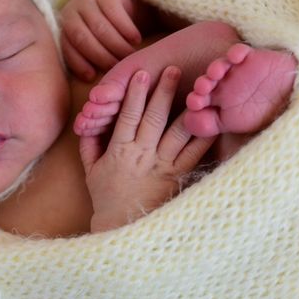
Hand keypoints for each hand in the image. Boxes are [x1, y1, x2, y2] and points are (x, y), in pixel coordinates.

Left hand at [60, 0, 143, 81]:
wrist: (128, 7)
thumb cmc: (111, 36)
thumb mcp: (96, 47)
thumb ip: (89, 61)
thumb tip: (91, 92)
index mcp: (64, 28)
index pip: (68, 49)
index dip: (80, 64)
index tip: (93, 77)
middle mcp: (71, 10)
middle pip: (84, 39)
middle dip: (102, 57)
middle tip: (119, 68)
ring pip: (100, 28)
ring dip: (117, 46)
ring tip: (130, 56)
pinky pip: (116, 15)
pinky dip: (126, 30)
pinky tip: (136, 39)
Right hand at [80, 66, 213, 232]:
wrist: (123, 229)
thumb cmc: (106, 199)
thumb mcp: (91, 170)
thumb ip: (90, 144)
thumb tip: (87, 121)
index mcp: (119, 150)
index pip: (127, 115)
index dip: (134, 93)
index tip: (141, 74)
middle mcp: (142, 155)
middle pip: (154, 117)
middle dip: (163, 91)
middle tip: (172, 69)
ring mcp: (162, 166)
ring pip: (176, 132)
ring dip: (185, 108)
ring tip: (197, 89)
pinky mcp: (178, 177)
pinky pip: (193, 154)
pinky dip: (203, 137)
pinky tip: (211, 121)